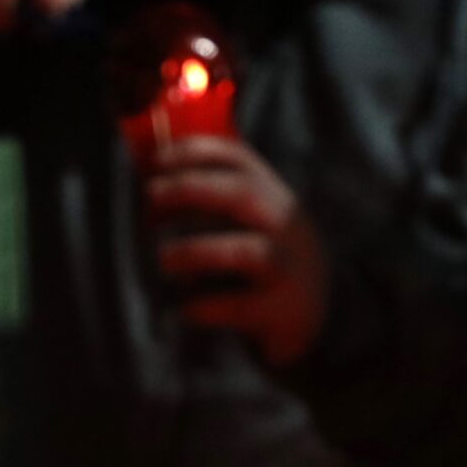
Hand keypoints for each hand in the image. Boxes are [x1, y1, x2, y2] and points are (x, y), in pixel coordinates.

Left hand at [146, 137, 330, 366]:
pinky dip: (206, 306)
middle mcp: (284, 224)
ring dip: (196, 251)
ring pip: (245, 252)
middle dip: (189, 189)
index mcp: (272, 195)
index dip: (196, 153)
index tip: (156, 160)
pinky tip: (185, 308)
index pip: (238, 159)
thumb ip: (214, 198)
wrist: (316, 313)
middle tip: (151, 197)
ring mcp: (286, 267)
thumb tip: (150, 180)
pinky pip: (239, 305)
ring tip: (165, 259)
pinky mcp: (280, 310)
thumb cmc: (264, 259)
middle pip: (242, 194)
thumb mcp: (252, 218)